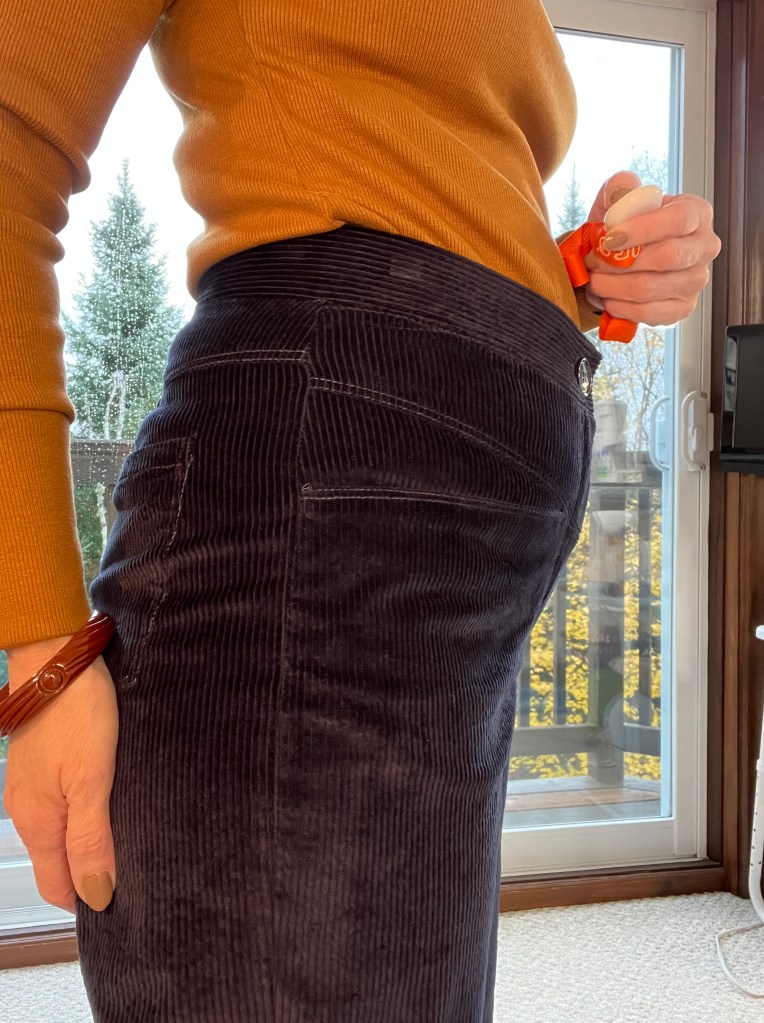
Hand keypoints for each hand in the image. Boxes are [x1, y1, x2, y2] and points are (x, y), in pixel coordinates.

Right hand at [3, 642, 117, 914]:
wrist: (56, 658)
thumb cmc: (76, 712)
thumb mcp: (93, 780)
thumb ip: (92, 838)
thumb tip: (96, 895)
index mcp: (39, 823)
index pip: (58, 886)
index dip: (88, 898)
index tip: (122, 901)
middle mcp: (29, 811)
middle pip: (59, 861)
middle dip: (91, 872)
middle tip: (135, 871)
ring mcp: (34, 786)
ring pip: (62, 831)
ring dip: (90, 841)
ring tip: (128, 838)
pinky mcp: (44, 763)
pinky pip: (62, 803)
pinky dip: (84, 812)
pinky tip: (109, 803)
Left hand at [582, 171, 721, 326]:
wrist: (622, 258)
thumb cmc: (624, 227)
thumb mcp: (618, 201)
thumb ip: (619, 188)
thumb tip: (624, 187)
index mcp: (696, 213)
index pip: (678, 220)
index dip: (643, 230)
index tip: (609, 238)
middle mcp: (704, 247)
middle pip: (667, 257)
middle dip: (621, 262)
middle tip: (593, 261)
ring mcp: (696, 281)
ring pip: (649, 288)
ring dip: (612, 286)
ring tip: (593, 279)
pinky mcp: (682, 308)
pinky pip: (647, 313)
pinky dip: (618, 306)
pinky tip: (605, 297)